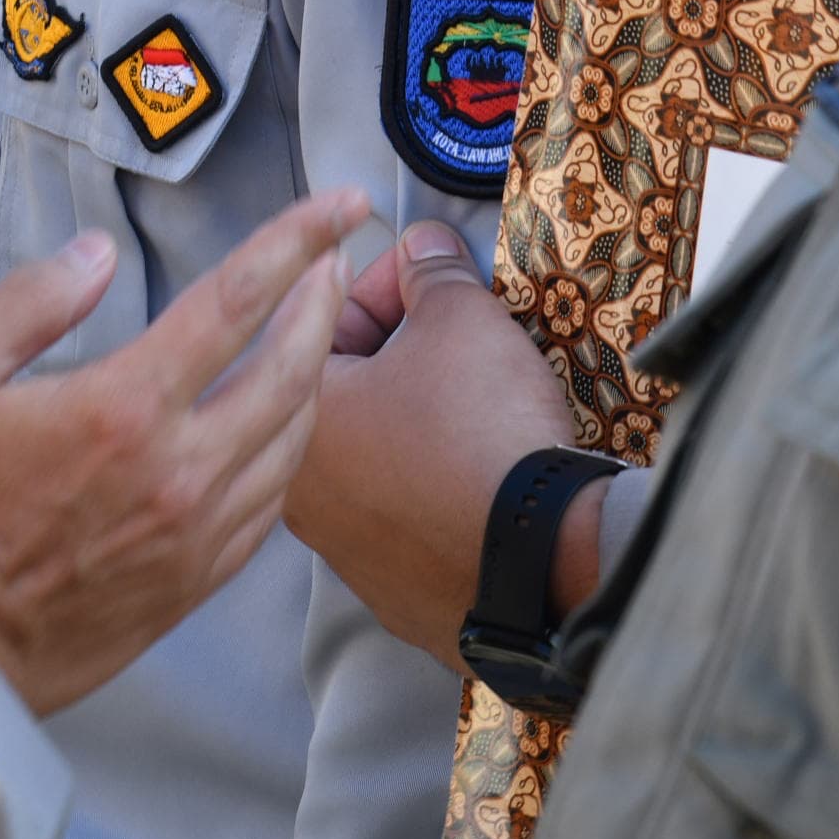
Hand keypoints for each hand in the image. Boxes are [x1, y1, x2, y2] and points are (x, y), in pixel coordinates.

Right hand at [0, 187, 369, 713]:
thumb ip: (31, 302)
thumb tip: (98, 253)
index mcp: (122, 407)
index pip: (236, 300)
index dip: (297, 239)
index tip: (339, 202)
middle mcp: (178, 470)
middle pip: (292, 368)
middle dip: (324, 300)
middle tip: (336, 256)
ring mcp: (195, 533)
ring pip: (295, 441)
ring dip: (317, 375)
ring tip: (315, 332)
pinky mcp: (194, 582)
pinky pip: (271, 505)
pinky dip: (289, 452)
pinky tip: (279, 428)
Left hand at [289, 221, 594, 673]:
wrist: (539, 559)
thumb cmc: (482, 432)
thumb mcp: (462, 321)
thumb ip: (433, 273)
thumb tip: (424, 247)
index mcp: (298, 422)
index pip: (325, 323)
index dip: (386, 281)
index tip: (430, 270)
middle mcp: (304, 496)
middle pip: (348, 392)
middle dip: (401, 349)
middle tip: (458, 326)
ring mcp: (347, 552)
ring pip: (376, 457)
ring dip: (417, 416)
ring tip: (476, 391)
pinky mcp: (396, 592)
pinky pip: (409, 515)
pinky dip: (436, 482)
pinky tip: (479, 462)